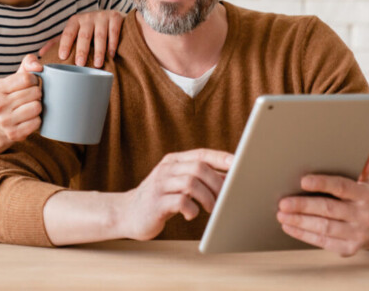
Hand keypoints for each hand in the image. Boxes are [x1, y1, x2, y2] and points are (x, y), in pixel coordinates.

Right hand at [0, 55, 42, 146]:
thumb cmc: (11, 97)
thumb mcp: (14, 79)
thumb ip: (28, 64)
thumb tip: (39, 66)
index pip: (28, 77)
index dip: (34, 80)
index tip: (31, 84)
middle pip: (35, 93)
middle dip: (37, 94)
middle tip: (31, 98)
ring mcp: (5, 121)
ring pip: (37, 107)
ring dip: (38, 107)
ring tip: (31, 108)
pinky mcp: (13, 134)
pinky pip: (37, 123)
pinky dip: (37, 120)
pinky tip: (29, 119)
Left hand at [38, 10, 125, 67]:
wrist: (112, 17)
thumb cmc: (89, 29)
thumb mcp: (73, 33)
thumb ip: (58, 42)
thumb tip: (40, 54)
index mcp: (75, 21)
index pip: (68, 33)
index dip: (64, 44)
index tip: (62, 56)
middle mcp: (88, 17)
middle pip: (84, 35)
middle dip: (82, 50)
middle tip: (80, 64)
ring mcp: (102, 16)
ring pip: (100, 35)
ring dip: (99, 50)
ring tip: (97, 64)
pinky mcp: (116, 18)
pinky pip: (114, 32)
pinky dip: (112, 44)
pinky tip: (111, 55)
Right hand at [118, 149, 233, 240]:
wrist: (128, 212)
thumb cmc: (160, 198)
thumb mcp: (177, 183)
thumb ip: (198, 178)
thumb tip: (229, 179)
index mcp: (173, 161)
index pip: (201, 154)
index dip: (221, 158)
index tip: (239, 163)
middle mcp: (166, 169)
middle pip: (199, 168)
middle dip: (217, 183)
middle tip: (225, 198)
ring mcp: (160, 185)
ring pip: (191, 183)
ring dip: (207, 198)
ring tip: (211, 209)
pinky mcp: (156, 203)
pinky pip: (180, 202)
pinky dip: (192, 209)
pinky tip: (191, 215)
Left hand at [277, 145, 368, 256]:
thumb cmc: (360, 197)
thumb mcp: (365, 180)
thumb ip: (364, 164)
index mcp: (367, 195)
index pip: (342, 187)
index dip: (322, 183)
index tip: (302, 181)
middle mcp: (365, 216)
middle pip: (329, 209)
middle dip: (303, 206)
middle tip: (283, 203)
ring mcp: (358, 234)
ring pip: (324, 227)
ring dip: (300, 221)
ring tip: (281, 215)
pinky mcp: (349, 248)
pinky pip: (323, 241)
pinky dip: (303, 234)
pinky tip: (289, 226)